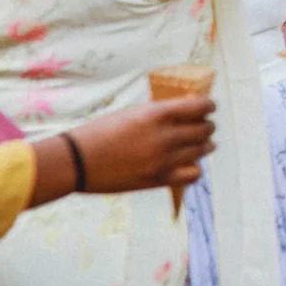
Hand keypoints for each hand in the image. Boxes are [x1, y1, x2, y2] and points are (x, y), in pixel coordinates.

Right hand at [64, 96, 216, 193]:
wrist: (76, 161)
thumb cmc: (100, 132)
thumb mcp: (131, 113)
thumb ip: (160, 112)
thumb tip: (187, 108)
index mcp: (157, 114)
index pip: (201, 106)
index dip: (209, 106)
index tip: (208, 107)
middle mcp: (165, 136)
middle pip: (205, 129)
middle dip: (206, 125)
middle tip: (202, 126)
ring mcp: (164, 160)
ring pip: (203, 150)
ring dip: (204, 145)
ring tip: (199, 144)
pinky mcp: (159, 179)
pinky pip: (193, 174)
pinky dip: (194, 168)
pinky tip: (187, 164)